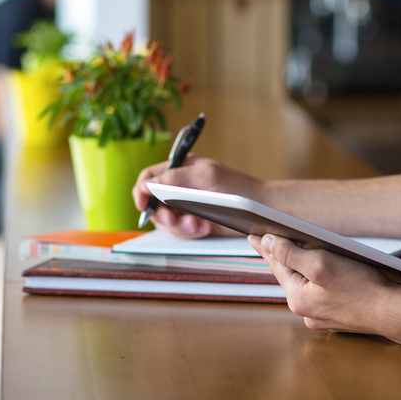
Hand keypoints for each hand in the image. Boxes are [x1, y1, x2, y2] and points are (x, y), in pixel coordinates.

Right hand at [133, 156, 263, 237]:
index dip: (141, 192)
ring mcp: (186, 205)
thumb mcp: (203, 176)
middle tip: (176, 220)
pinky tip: (205, 227)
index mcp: (180, 168)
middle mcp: (180, 186)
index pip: (148, 177)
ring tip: (198, 225)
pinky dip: (190, 231)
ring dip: (179, 226)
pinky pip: (181, 230)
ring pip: (166, 220)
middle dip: (163, 215)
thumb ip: (173, 178)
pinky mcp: (195, 220)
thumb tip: (146, 184)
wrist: (259, 208)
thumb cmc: (237, 187)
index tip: (144, 206)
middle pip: (153, 203)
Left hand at [250, 233, 395, 334]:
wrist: (391, 312)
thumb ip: (291, 253)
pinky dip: (319, 280)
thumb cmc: (362, 287)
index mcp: (297, 297)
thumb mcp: (321, 263)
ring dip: (302, 268)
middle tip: (272, 239)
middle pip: (290, 275)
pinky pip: (320, 293)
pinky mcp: (335, 317)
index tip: (253, 234)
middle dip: (284, 256)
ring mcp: (320, 316)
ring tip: (299, 250)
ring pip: (305, 284)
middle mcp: (305, 310)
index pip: (276, 264)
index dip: (266, 246)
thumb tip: (267, 243)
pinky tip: (327, 271)